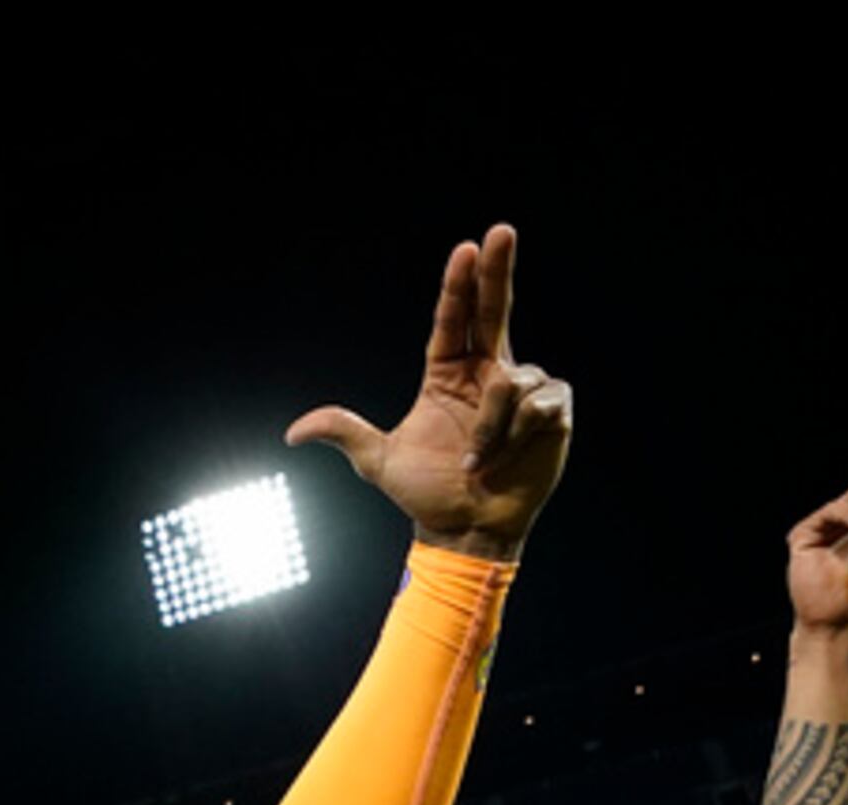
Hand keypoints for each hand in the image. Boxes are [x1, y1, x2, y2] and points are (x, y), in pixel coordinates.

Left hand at [286, 223, 570, 560]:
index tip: (464, 249)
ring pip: (510, 379)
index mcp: (449, 374)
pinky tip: (507, 457)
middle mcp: (488, 372)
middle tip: (500, 231)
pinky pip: (536, 403)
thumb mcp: (378, 461)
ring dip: (489, 427)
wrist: (466, 530)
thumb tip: (293, 432)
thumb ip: (344, 434)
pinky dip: (514, 433)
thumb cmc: (428, 493)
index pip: (454, 319)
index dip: (459, 285)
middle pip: (495, 309)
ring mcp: (524, 389)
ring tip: (479, 459)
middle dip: (498, 269)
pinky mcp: (553, 411)